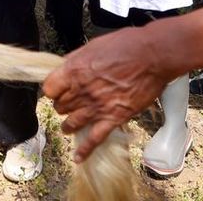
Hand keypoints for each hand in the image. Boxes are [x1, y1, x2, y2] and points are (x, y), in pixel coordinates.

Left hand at [43, 26, 175, 162]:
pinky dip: (85, 150)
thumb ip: (76, 59)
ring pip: (72, 123)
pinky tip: (78, 157)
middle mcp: (82, 90)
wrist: (153, 56)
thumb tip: (64, 67)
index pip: (49, 88)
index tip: (56, 91)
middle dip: (62, 106)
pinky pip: (95, 139)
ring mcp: (97, 106)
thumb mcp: (93, 45)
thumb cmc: (126, 45)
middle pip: (60, 106)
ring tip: (68, 127)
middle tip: (67, 105)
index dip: (52, 90)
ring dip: (68, 125)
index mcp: (74, 70)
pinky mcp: (114, 118)